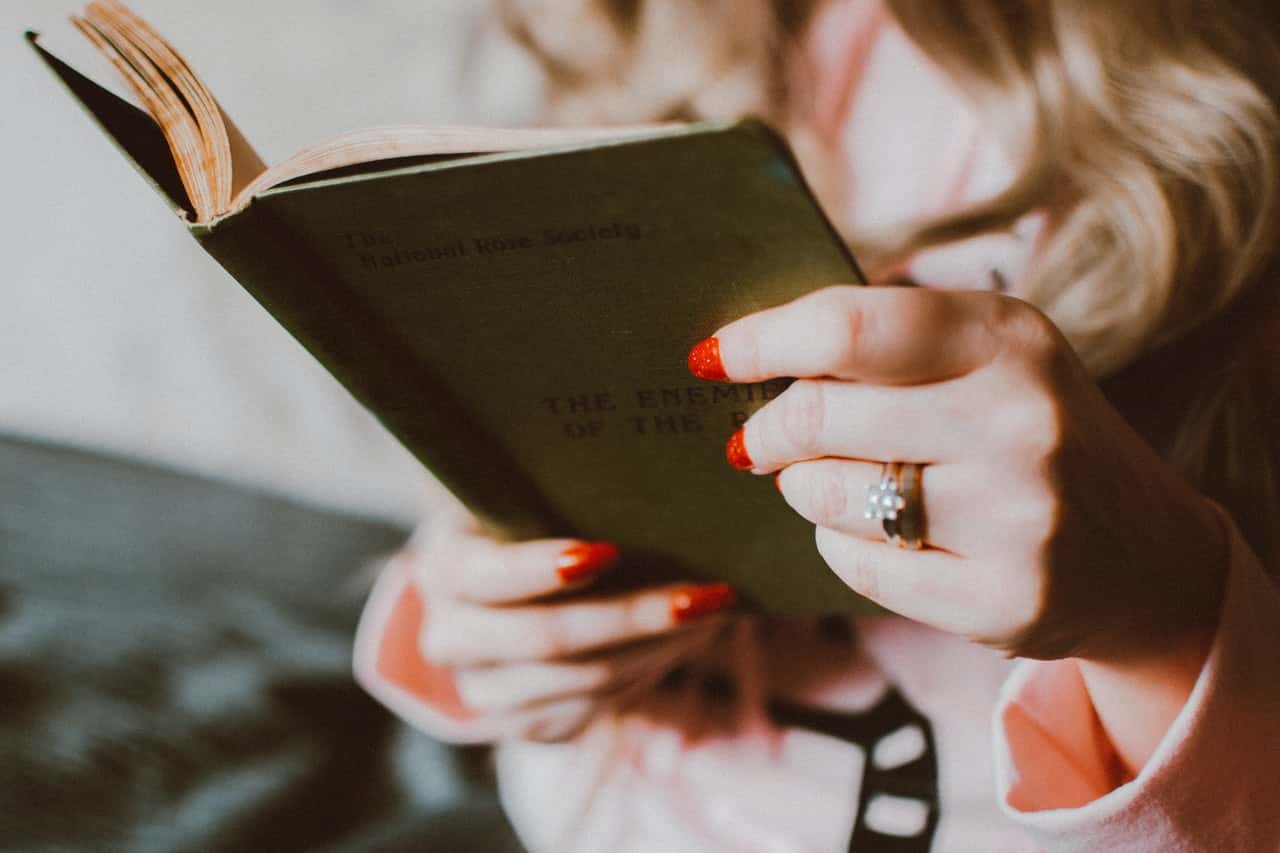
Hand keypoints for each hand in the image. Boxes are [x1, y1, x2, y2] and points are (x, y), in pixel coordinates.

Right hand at [403, 493, 735, 740]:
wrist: (499, 595)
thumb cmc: (524, 528)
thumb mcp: (519, 499)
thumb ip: (552, 483)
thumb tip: (636, 467)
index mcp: (444, 569)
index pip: (487, 576)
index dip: (544, 568)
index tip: (608, 550)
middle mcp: (451, 638)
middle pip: (546, 638)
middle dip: (633, 615)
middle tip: (702, 593)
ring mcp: (485, 691)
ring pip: (583, 679)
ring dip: (657, 646)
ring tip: (711, 611)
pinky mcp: (525, 724)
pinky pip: (597, 706)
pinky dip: (649, 670)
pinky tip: (684, 639)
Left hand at [693, 285, 1226, 663]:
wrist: (1141, 551)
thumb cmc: (1027, 433)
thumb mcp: (986, 357)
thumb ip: (885, 342)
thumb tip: (749, 351)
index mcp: (1007, 337)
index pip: (849, 326)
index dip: (762, 342)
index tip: (712, 357)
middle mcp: (1020, 420)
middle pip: (820, 414)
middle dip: (767, 429)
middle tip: (757, 439)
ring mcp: (1018, 516)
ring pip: (828, 497)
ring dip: (803, 489)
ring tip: (830, 483)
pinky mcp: (1007, 599)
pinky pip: (857, 567)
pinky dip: (840, 547)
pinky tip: (874, 534)